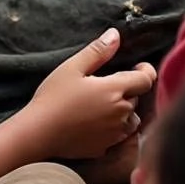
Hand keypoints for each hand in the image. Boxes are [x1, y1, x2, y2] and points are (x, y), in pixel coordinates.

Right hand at [25, 28, 156, 159]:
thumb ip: (98, 51)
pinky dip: (113, 127)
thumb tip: (116, 34)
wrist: (38, 133)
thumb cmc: (54, 97)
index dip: (145, 71)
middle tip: (106, 83)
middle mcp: (120, 114)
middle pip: (137, 98)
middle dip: (128, 89)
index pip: (146, 80)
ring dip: (124, 110)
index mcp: (114, 90)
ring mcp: (113, 134)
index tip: (136, 66)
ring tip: (103, 103)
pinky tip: (94, 121)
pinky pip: (118, 136)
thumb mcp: (73, 67)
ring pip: (130, 119)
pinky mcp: (104, 149)